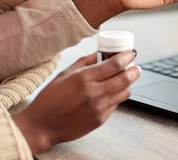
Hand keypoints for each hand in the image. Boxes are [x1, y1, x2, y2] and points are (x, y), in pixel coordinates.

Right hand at [12, 51, 139, 153]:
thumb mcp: (65, 74)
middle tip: (134, 67)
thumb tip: (100, 52)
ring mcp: (99, 107)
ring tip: (124, 79)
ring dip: (128, 84)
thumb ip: (85, 62)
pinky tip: (111, 92)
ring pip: (125, 92)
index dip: (127, 57)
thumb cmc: (50, 98)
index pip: (115, 64)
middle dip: (134, 70)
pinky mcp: (100, 119)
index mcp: (84, 78)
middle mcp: (94, 92)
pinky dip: (117, 96)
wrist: (42, 125)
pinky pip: (116, 104)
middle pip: (125, 78)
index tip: (131, 53)